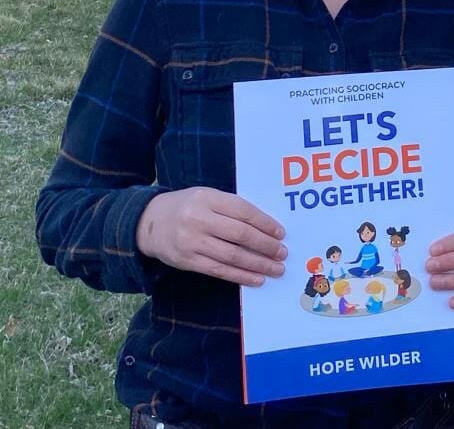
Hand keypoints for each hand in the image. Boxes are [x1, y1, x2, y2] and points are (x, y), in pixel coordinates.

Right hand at [136, 187, 286, 286]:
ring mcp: (192, 242)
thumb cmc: (188, 207)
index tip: (281, 233)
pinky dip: (241, 276)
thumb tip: (267, 227)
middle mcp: (199, 219)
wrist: (149, 222)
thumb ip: (232, 208)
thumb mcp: (208, 197)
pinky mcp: (187, 261)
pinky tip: (257, 279)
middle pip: (240, 234)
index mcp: (208, 198)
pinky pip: (219, 271)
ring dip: (258, 264)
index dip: (265, 223)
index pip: (243, 211)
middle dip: (265, 246)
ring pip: (232, 256)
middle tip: (283, 253)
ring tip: (276, 268)